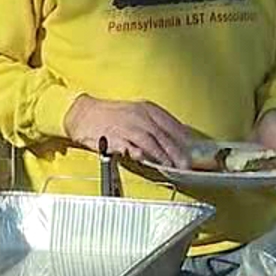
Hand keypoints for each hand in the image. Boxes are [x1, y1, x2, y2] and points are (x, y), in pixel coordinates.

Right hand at [63, 96, 192, 167]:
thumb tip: (174, 140)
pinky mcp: (115, 137)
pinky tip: (148, 161)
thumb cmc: (112, 115)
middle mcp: (139, 116)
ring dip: (162, 156)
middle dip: (177, 151)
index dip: (183, 138)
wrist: (83, 113)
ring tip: (171, 167)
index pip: (171, 124)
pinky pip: (130, 147)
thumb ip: (154, 126)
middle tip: (186, 164)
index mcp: (147, 109)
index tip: (192, 149)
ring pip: (150, 142)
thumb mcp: (136, 113)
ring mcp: (127, 126)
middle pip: (163, 135)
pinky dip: (141, 154)